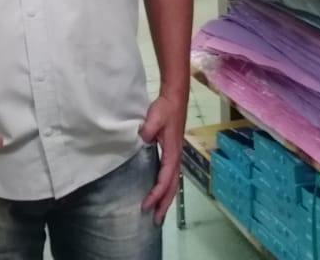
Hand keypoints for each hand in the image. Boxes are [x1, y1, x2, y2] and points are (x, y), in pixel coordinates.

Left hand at [139, 93, 186, 224]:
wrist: (175, 98)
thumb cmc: (165, 108)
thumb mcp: (156, 116)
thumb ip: (149, 128)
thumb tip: (143, 138)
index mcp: (172, 152)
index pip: (165, 179)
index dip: (156, 194)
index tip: (146, 205)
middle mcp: (176, 158)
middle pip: (172, 187)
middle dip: (164, 204)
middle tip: (155, 221)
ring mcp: (175, 156)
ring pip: (172, 183)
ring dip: (165, 199)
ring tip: (157, 214)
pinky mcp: (172, 153)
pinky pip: (170, 176)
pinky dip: (165, 188)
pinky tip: (159, 193)